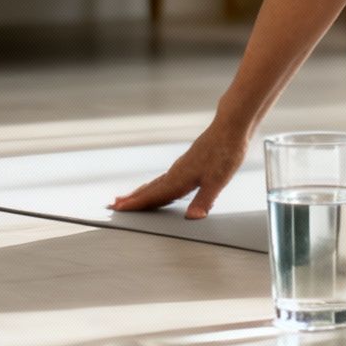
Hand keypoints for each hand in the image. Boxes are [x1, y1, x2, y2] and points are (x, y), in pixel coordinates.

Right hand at [107, 122, 249, 219]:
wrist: (231, 127)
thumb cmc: (226, 152)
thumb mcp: (218, 180)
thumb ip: (204, 200)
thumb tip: (192, 218)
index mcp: (181, 178)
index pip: (155, 195)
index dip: (137, 204)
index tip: (120, 210)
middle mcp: (177, 171)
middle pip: (151, 188)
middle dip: (133, 198)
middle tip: (114, 205)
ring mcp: (182, 166)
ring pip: (157, 182)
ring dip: (142, 191)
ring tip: (128, 197)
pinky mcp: (188, 162)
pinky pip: (166, 177)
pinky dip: (156, 184)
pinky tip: (159, 186)